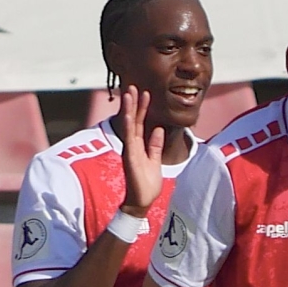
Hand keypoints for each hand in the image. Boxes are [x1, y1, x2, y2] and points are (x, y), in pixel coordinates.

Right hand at [118, 86, 164, 216]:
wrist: (142, 201)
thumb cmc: (147, 184)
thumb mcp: (155, 160)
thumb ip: (155, 145)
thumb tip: (159, 129)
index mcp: (139, 145)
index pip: (140, 123)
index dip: (142, 108)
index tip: (145, 93)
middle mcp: (132, 145)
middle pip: (133, 120)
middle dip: (134, 102)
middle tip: (134, 85)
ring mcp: (130, 149)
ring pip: (129, 124)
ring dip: (129, 108)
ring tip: (129, 92)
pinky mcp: (130, 155)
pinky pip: (129, 137)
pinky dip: (128, 123)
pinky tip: (128, 112)